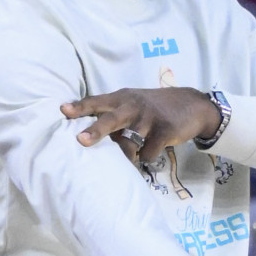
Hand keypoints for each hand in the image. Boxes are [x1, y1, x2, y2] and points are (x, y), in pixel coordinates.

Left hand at [61, 86, 219, 163]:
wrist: (192, 105)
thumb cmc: (154, 108)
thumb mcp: (132, 104)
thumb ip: (112, 116)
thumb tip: (88, 136)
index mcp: (122, 98)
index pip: (96, 102)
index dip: (80, 107)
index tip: (63, 111)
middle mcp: (133, 106)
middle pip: (111, 119)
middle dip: (96, 131)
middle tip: (81, 141)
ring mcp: (150, 118)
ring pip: (129, 143)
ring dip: (127, 154)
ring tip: (132, 156)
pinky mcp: (165, 131)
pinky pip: (148, 153)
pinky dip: (147, 157)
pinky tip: (153, 150)